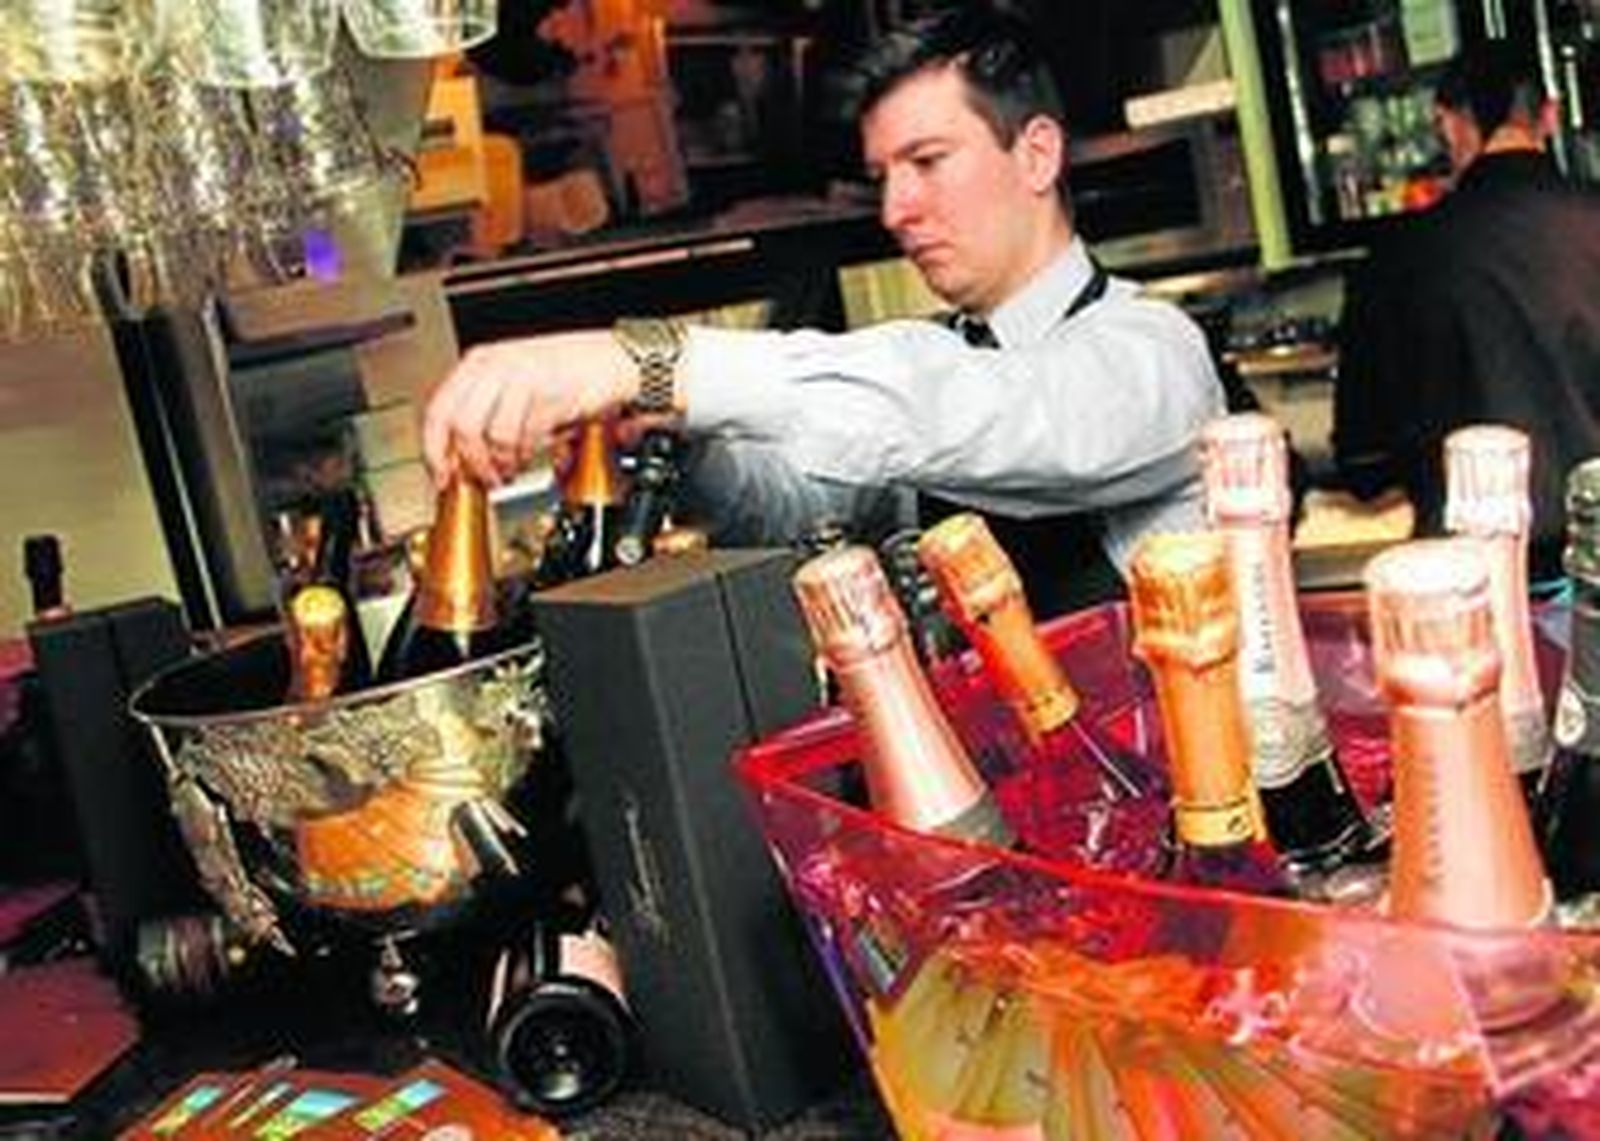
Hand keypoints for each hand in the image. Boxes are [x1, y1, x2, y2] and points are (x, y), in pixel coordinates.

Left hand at [421, 330, 636, 485]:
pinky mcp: (546, 395)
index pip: (439, 408)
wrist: (615, 360)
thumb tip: (467, 455)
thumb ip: (489, 411)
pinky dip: (522, 455)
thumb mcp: (517, 384)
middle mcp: (496, 366)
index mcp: (481, 362)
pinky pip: (522, 435)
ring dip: (496, 463)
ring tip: (506, 472)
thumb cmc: (570, 371)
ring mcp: (521, 378)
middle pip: (458, 424)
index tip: (441, 473)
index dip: (434, 448)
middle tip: (477, 479)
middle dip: (466, 462)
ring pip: (488, 433)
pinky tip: (526, 458)